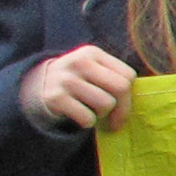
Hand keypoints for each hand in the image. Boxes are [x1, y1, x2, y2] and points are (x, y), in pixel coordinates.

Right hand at [20, 46, 134, 132]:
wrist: (37, 86)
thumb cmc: (77, 81)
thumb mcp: (93, 70)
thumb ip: (114, 78)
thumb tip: (138, 100)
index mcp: (93, 53)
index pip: (128, 76)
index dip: (129, 95)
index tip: (122, 105)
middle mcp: (79, 62)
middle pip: (120, 88)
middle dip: (121, 107)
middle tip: (114, 117)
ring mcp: (65, 79)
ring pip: (105, 104)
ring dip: (102, 114)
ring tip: (91, 111)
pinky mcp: (55, 98)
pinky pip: (87, 118)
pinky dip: (87, 122)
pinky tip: (78, 115)